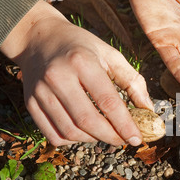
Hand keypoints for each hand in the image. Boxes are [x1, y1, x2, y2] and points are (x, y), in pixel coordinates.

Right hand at [1, 0, 153, 146]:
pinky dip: (72, 141)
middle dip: (110, 137)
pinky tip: (84, 132)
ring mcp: (40, 92)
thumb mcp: (110, 55)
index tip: (137, 139)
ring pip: (70, 132)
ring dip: (93, 140)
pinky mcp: (30, 103)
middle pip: (87, 121)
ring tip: (105, 133)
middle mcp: (58, 77)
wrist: (38, 38)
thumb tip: (148, 110)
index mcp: (82, 62)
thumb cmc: (81, 47)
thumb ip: (132, 81)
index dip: (125, 125)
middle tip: (123, 140)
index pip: (108, 102)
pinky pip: (53, 135)